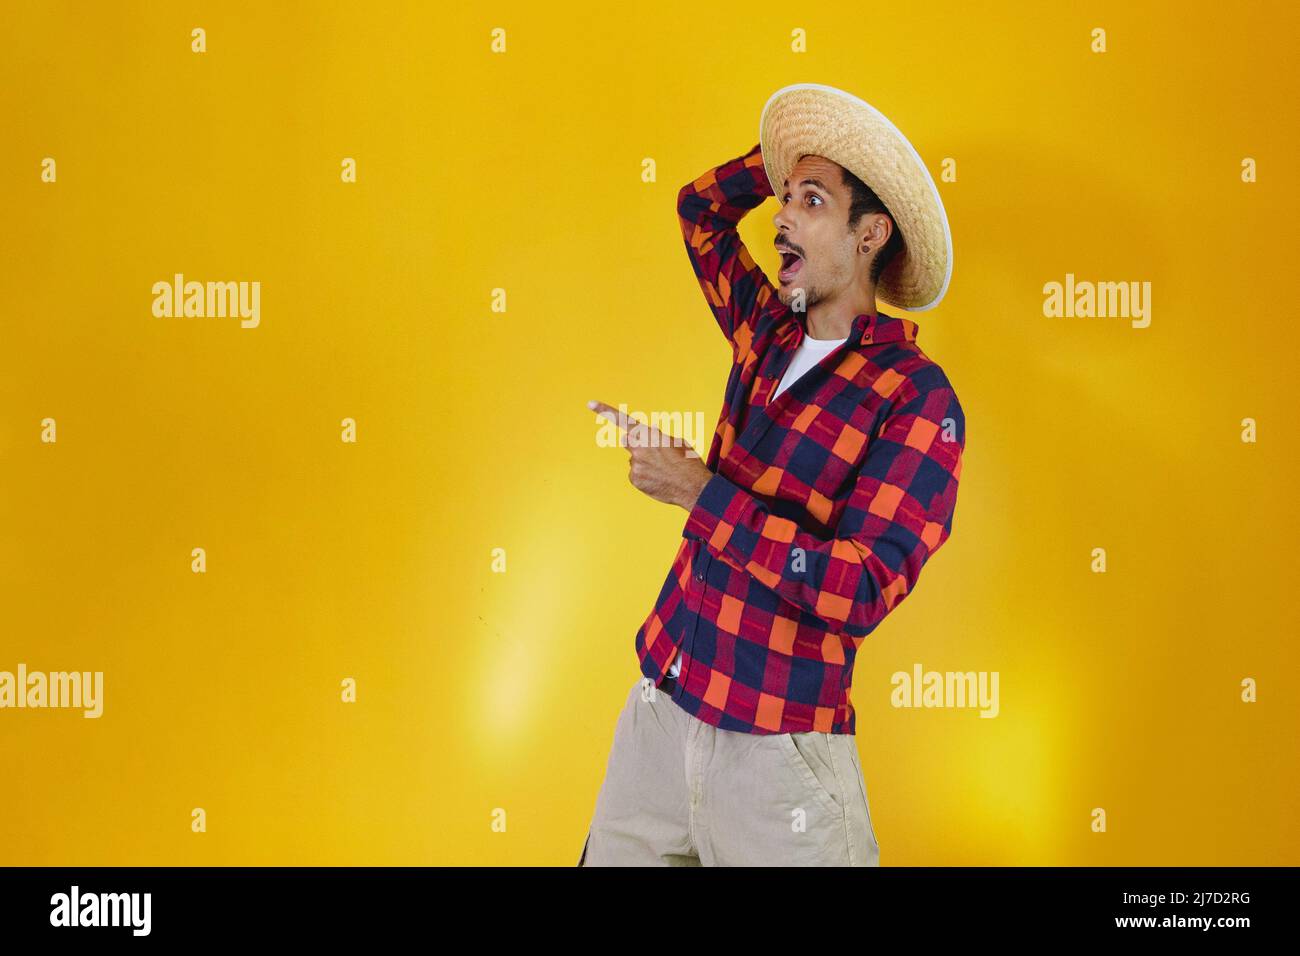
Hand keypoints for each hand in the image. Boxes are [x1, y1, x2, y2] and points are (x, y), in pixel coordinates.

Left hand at [588, 400, 711, 511]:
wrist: (692, 486)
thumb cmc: (687, 461)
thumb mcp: (675, 441)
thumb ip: (655, 436)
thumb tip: (644, 436)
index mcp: (649, 433)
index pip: (623, 420)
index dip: (605, 411)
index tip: (590, 403)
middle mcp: (638, 447)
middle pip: (628, 442)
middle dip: (637, 445)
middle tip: (655, 455)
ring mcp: (634, 464)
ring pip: (635, 460)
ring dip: (645, 463)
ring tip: (663, 470)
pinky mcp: (634, 478)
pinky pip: (636, 474)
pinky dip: (645, 476)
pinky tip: (658, 480)